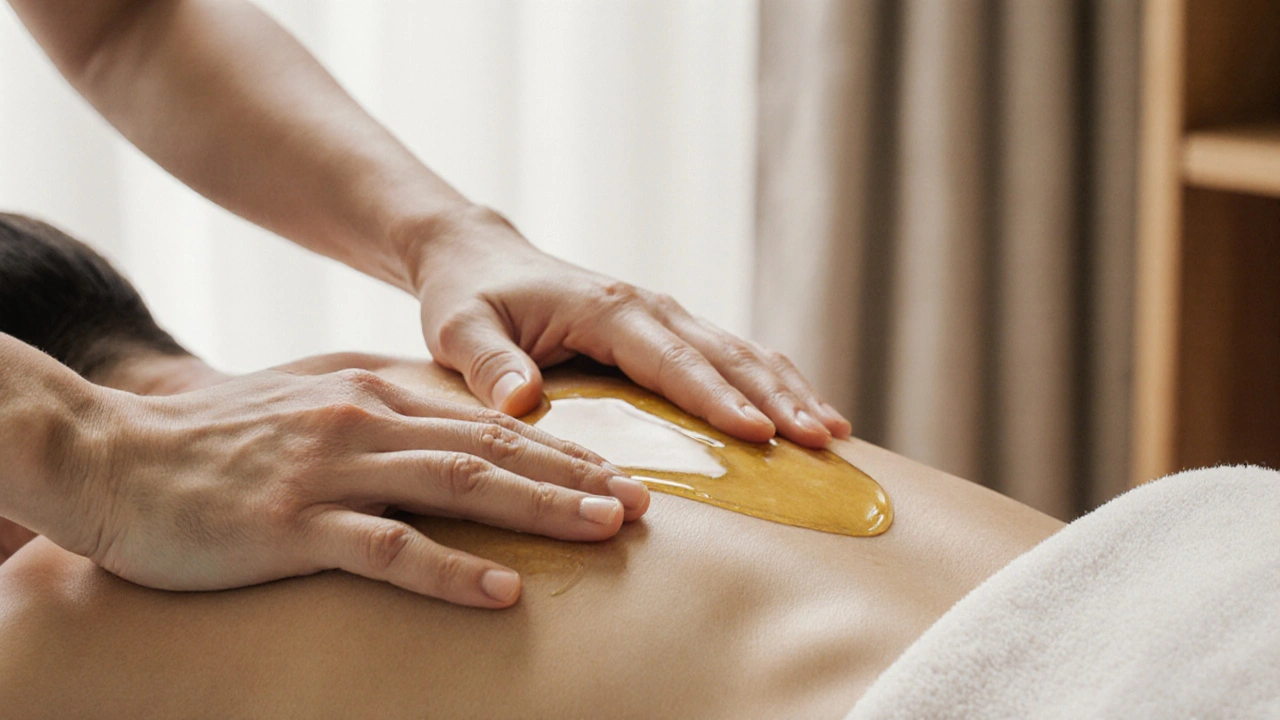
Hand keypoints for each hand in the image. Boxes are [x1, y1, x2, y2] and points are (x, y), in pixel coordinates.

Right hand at [57, 369, 647, 607]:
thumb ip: (373, 416)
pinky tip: (502, 588)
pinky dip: (450, 568)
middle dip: (575, 477)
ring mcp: (328, 471)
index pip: (486, 423)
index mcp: (371, 392)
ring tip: (604, 531)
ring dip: (540, 508)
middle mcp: (363, 420)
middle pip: (494, 448)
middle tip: (641, 505)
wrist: (108, 453)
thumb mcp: (306, 409)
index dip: (559, 450)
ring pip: (459, 485)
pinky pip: (386, 548)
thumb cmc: (213, 443)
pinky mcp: (289, 525)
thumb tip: (440, 438)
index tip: (616, 475)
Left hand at [408, 206, 851, 448]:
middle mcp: (648, 307)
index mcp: (607, 310)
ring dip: (789, 390)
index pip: (673, 360)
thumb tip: (523, 402)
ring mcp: (663, 316)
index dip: (718, 399)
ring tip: (833, 435)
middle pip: (726, 355)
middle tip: (822, 443)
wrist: (480, 258)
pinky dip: (771, 382)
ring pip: (741, 352)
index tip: (761, 435)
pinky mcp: (667, 330)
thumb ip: (488, 363)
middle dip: (777, 398)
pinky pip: (730, 355)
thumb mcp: (458, 329)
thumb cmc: (467, 298)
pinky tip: (803, 412)